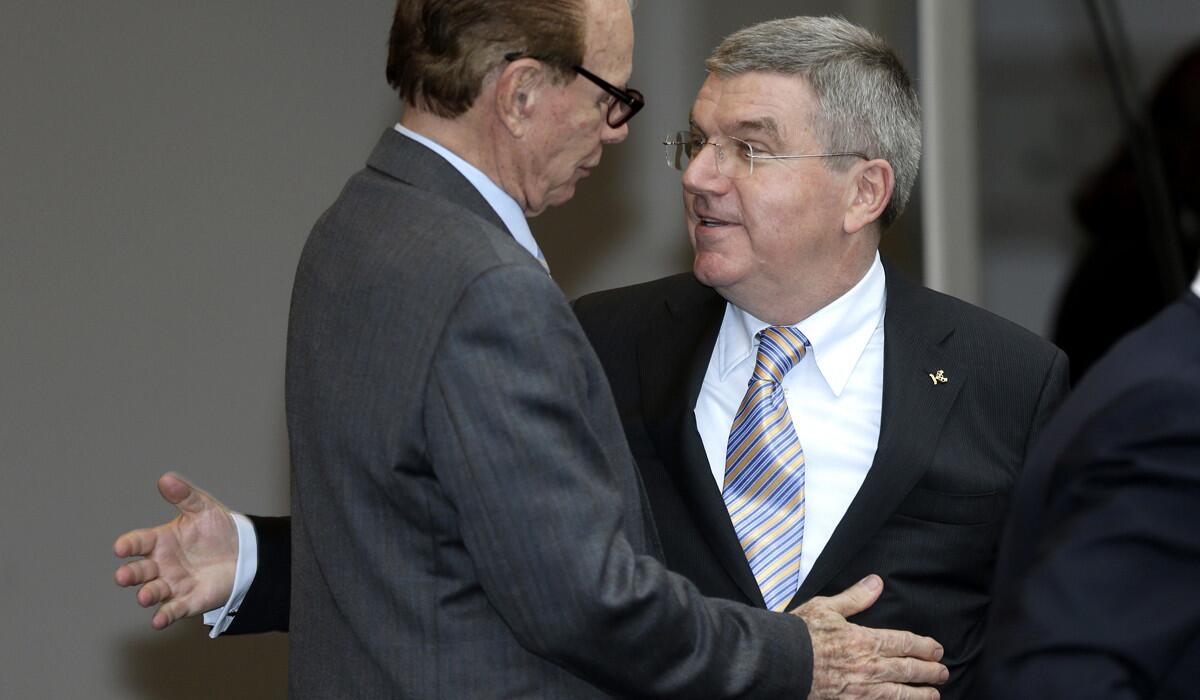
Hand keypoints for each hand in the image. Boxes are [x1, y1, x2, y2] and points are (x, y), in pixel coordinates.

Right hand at [113, 472, 238, 628]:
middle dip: (130, 574)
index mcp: (161, 541)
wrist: (246, 551)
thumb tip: (166, 479)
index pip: (139, 542)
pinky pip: (172, 610)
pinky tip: (158, 621)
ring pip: (153, 592)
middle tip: (123, 576)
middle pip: (140, 571)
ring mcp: (173, 584)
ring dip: (147, 595)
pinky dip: (164, 616)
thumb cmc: (219, 528)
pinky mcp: (187, 601)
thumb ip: (184, 496)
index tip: (120, 547)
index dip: (128, 544)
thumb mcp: (203, 508)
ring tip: (144, 596)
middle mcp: (161, 565)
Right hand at [793, 574, 947, 699]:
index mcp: (865, 640)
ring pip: (901, 694)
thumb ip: (855, 598)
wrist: (778, 662)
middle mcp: (869, 668)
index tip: (936, 649)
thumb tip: (876, 583)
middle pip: (908, 670)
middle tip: (942, 672)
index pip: (904, 643)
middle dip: (930, 672)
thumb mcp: (826, 608)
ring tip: (933, 695)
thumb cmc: (799, 634)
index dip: (924, 647)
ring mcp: (862, 691)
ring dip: (921, 694)